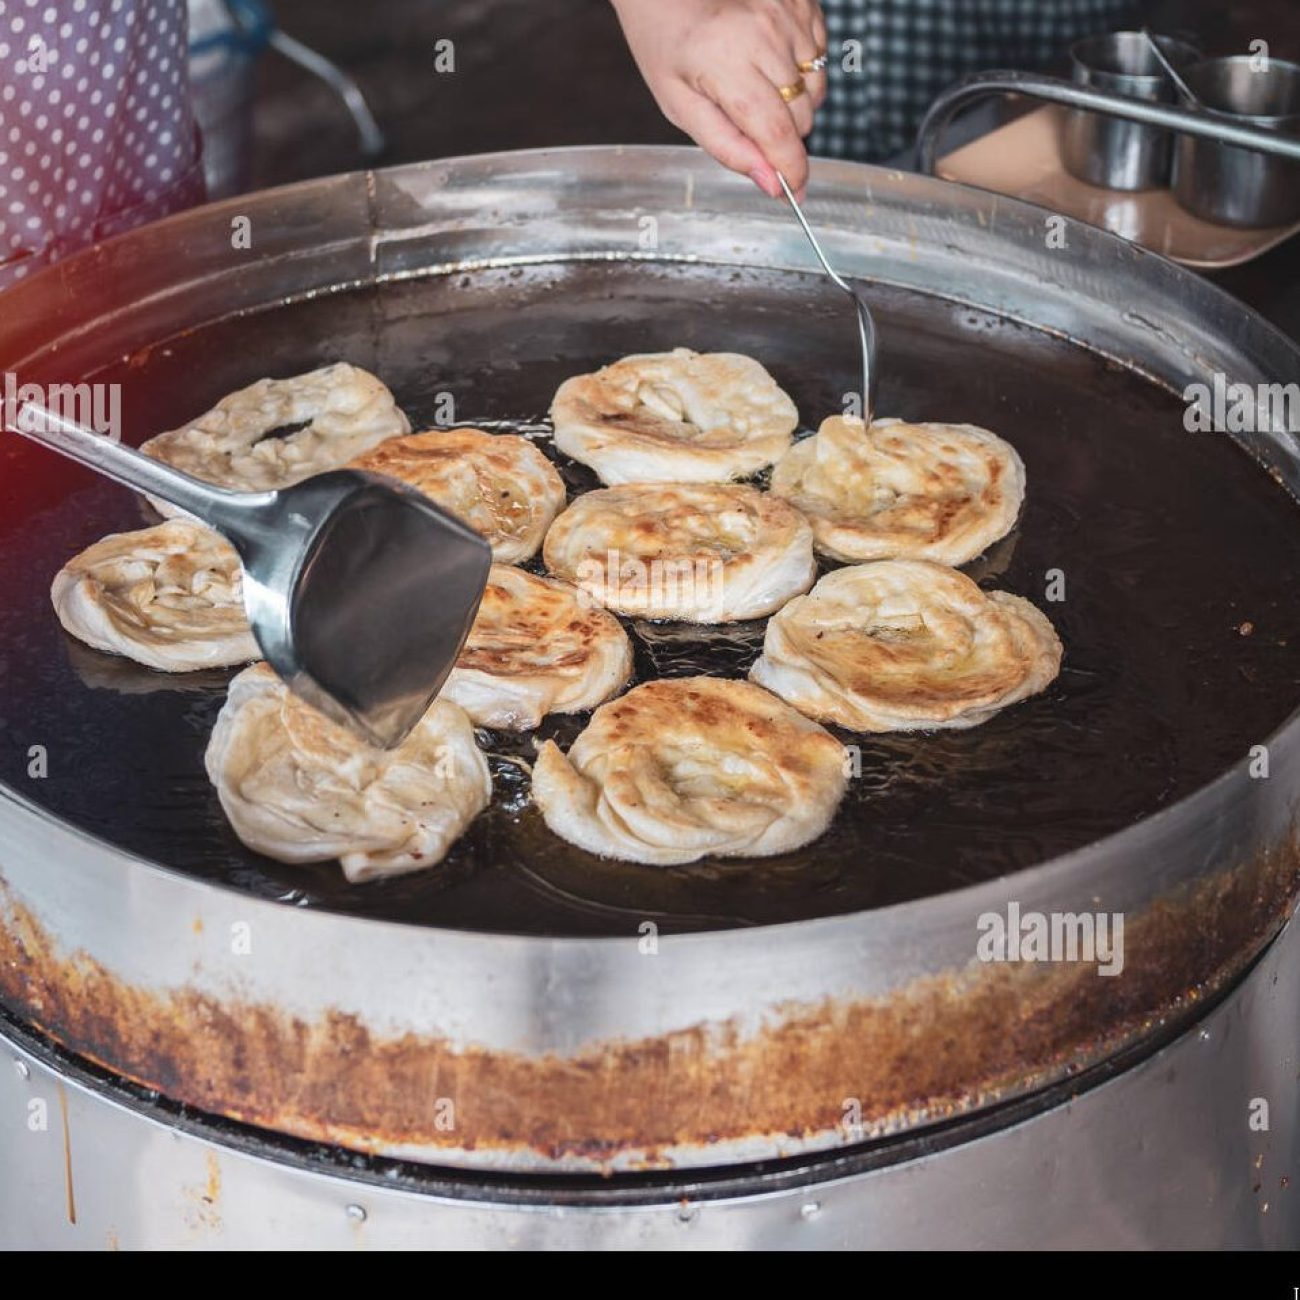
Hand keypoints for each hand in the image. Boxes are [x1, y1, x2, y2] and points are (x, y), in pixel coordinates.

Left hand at [612, 0, 827, 199]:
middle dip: (782, 137)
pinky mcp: (800, 0)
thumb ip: (726, 147)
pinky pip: (819, 57)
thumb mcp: (680, 106)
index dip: (791, 171)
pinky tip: (769, 61)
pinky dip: (801, 70)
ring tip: (755, 86)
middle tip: (748, 123)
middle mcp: (763, 33)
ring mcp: (786, 12)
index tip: (793, 192)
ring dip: (793, 103)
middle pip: (802, 117)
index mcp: (726, 62)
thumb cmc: (665, 43)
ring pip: (816, 90)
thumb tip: (770, 182)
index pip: (777, 133)